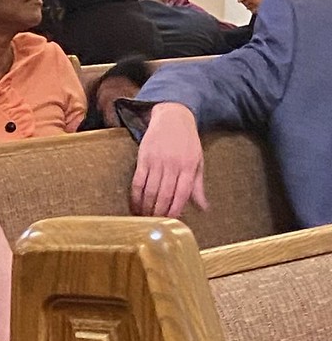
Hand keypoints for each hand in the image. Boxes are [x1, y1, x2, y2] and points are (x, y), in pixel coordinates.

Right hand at [131, 103, 206, 218]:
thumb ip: (198, 186)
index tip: (171, 222)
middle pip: (164, 195)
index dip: (176, 210)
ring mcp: (157, 161)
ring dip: (146, 207)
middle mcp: (173, 164)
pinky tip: (135, 206)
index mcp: (188, 166)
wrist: (173, 117)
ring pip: (150, 191)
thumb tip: (204, 208)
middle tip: (156, 224)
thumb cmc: (187, 142)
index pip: (182, 194)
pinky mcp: (143, 158)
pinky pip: (137, 182)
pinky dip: (135, 197)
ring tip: (145, 218)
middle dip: (159, 212)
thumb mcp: (197, 162)